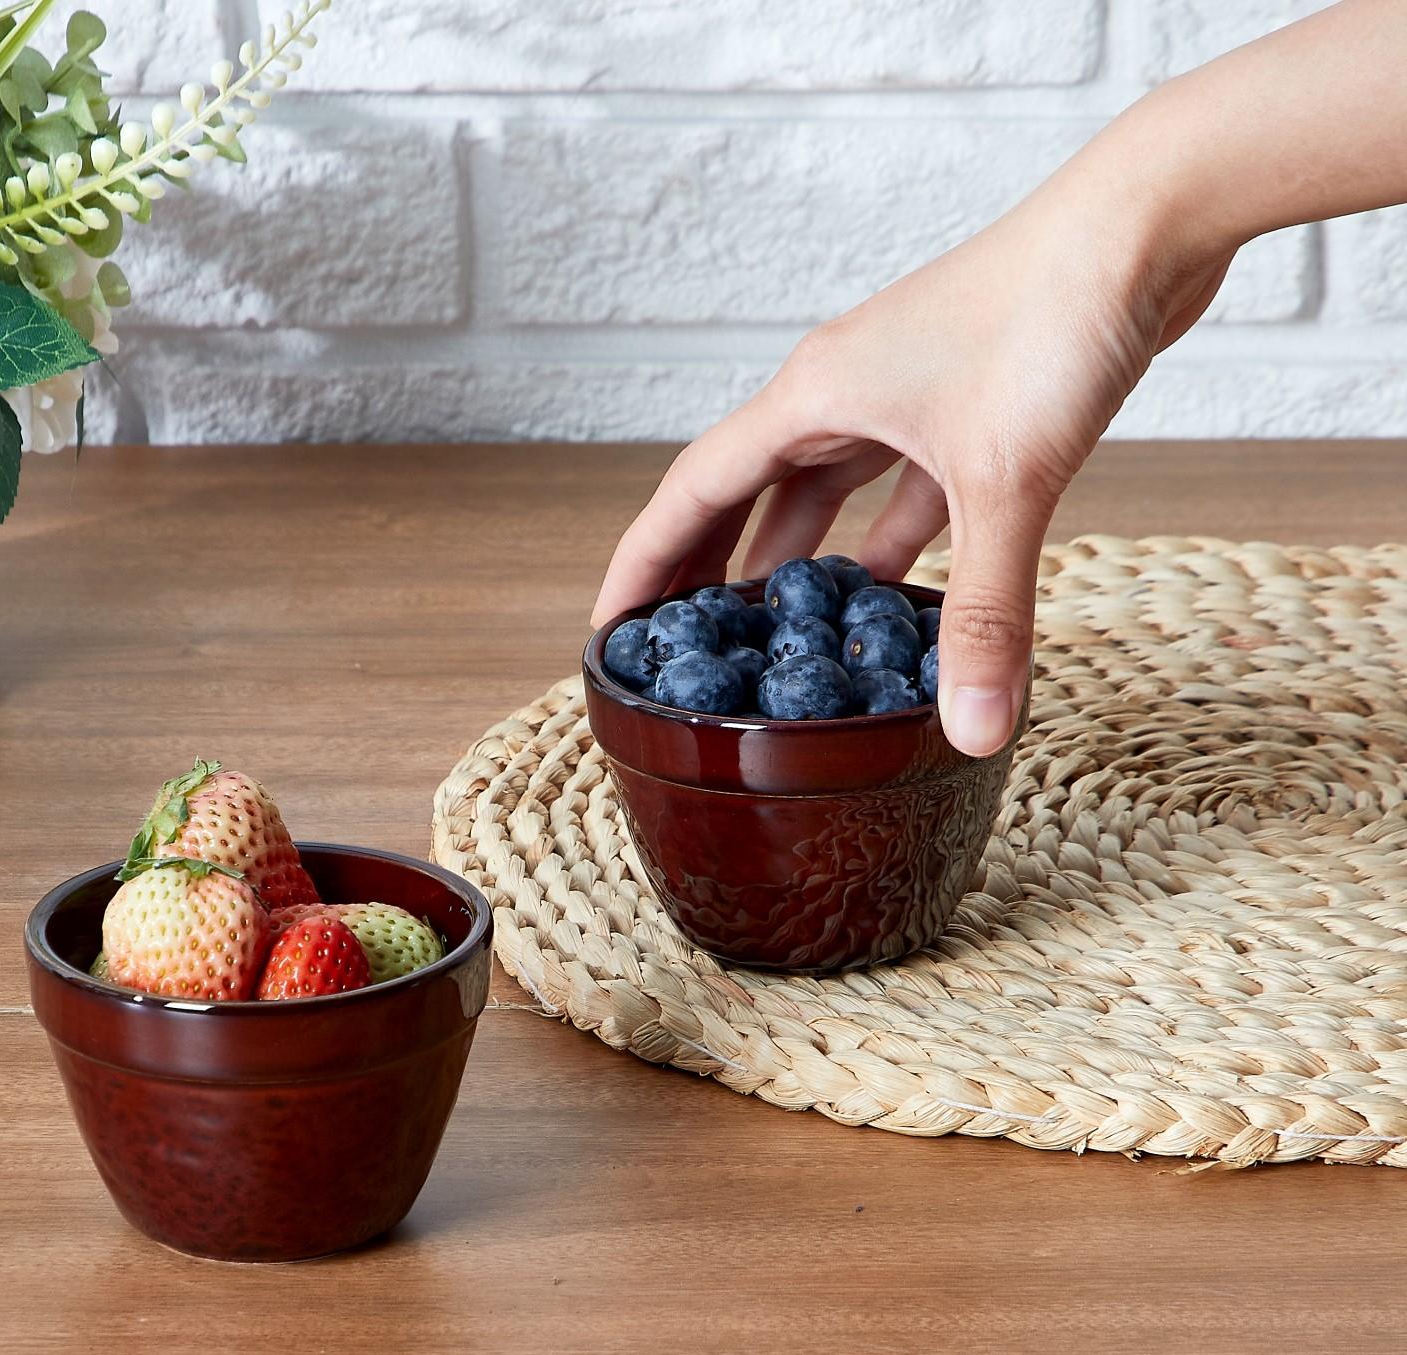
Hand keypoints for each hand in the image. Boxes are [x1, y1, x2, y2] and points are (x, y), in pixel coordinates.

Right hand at [592, 127, 1231, 755]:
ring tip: (771, 626)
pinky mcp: (959, 403)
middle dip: (708, 568)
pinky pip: (896, 485)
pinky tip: (888, 587)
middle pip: (745, 493)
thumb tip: (974, 730)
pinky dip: (885, 537)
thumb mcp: (1005, 483)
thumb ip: (986, 614)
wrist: (1147, 221)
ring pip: (821, 490)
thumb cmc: (1052, 318)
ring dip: (795, 556)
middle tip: (682, 640)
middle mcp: (840, 393)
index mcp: (813, 399)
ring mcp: (899, 394)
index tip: (611, 625)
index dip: (646, 563)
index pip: (693, 491)